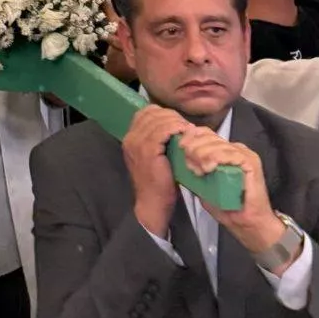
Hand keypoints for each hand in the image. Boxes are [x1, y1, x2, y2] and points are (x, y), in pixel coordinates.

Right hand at [123, 105, 187, 237]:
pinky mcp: (148, 150)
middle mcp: (131, 138)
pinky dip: (175, 128)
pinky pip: (163, 131)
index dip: (163, 113)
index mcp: (130, 138)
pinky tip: (185, 133)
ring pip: (159, 120)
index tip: (177, 122)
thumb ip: (156, 141)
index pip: (145, 113)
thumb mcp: (152, 157)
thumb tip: (172, 125)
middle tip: (185, 125)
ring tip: (188, 128)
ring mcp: (138, 143)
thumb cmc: (157, 183)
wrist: (152, 204)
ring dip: (176, 122)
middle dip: (171, 116)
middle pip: (152, 113)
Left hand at [174, 127, 286, 259]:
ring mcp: (244, 154)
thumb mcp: (204, 186)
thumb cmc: (228, 207)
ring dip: (203, 154)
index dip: (191, 136)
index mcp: (225, 151)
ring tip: (198, 170)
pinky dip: (216, 158)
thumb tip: (181, 160)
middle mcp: (235, 148)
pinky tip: (208, 167)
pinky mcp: (251, 162)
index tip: (180, 147)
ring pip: (218, 144)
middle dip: (194, 147)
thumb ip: (196, 171)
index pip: (206, 133)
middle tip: (189, 164)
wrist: (249, 224)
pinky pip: (230, 154)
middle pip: (210, 136)